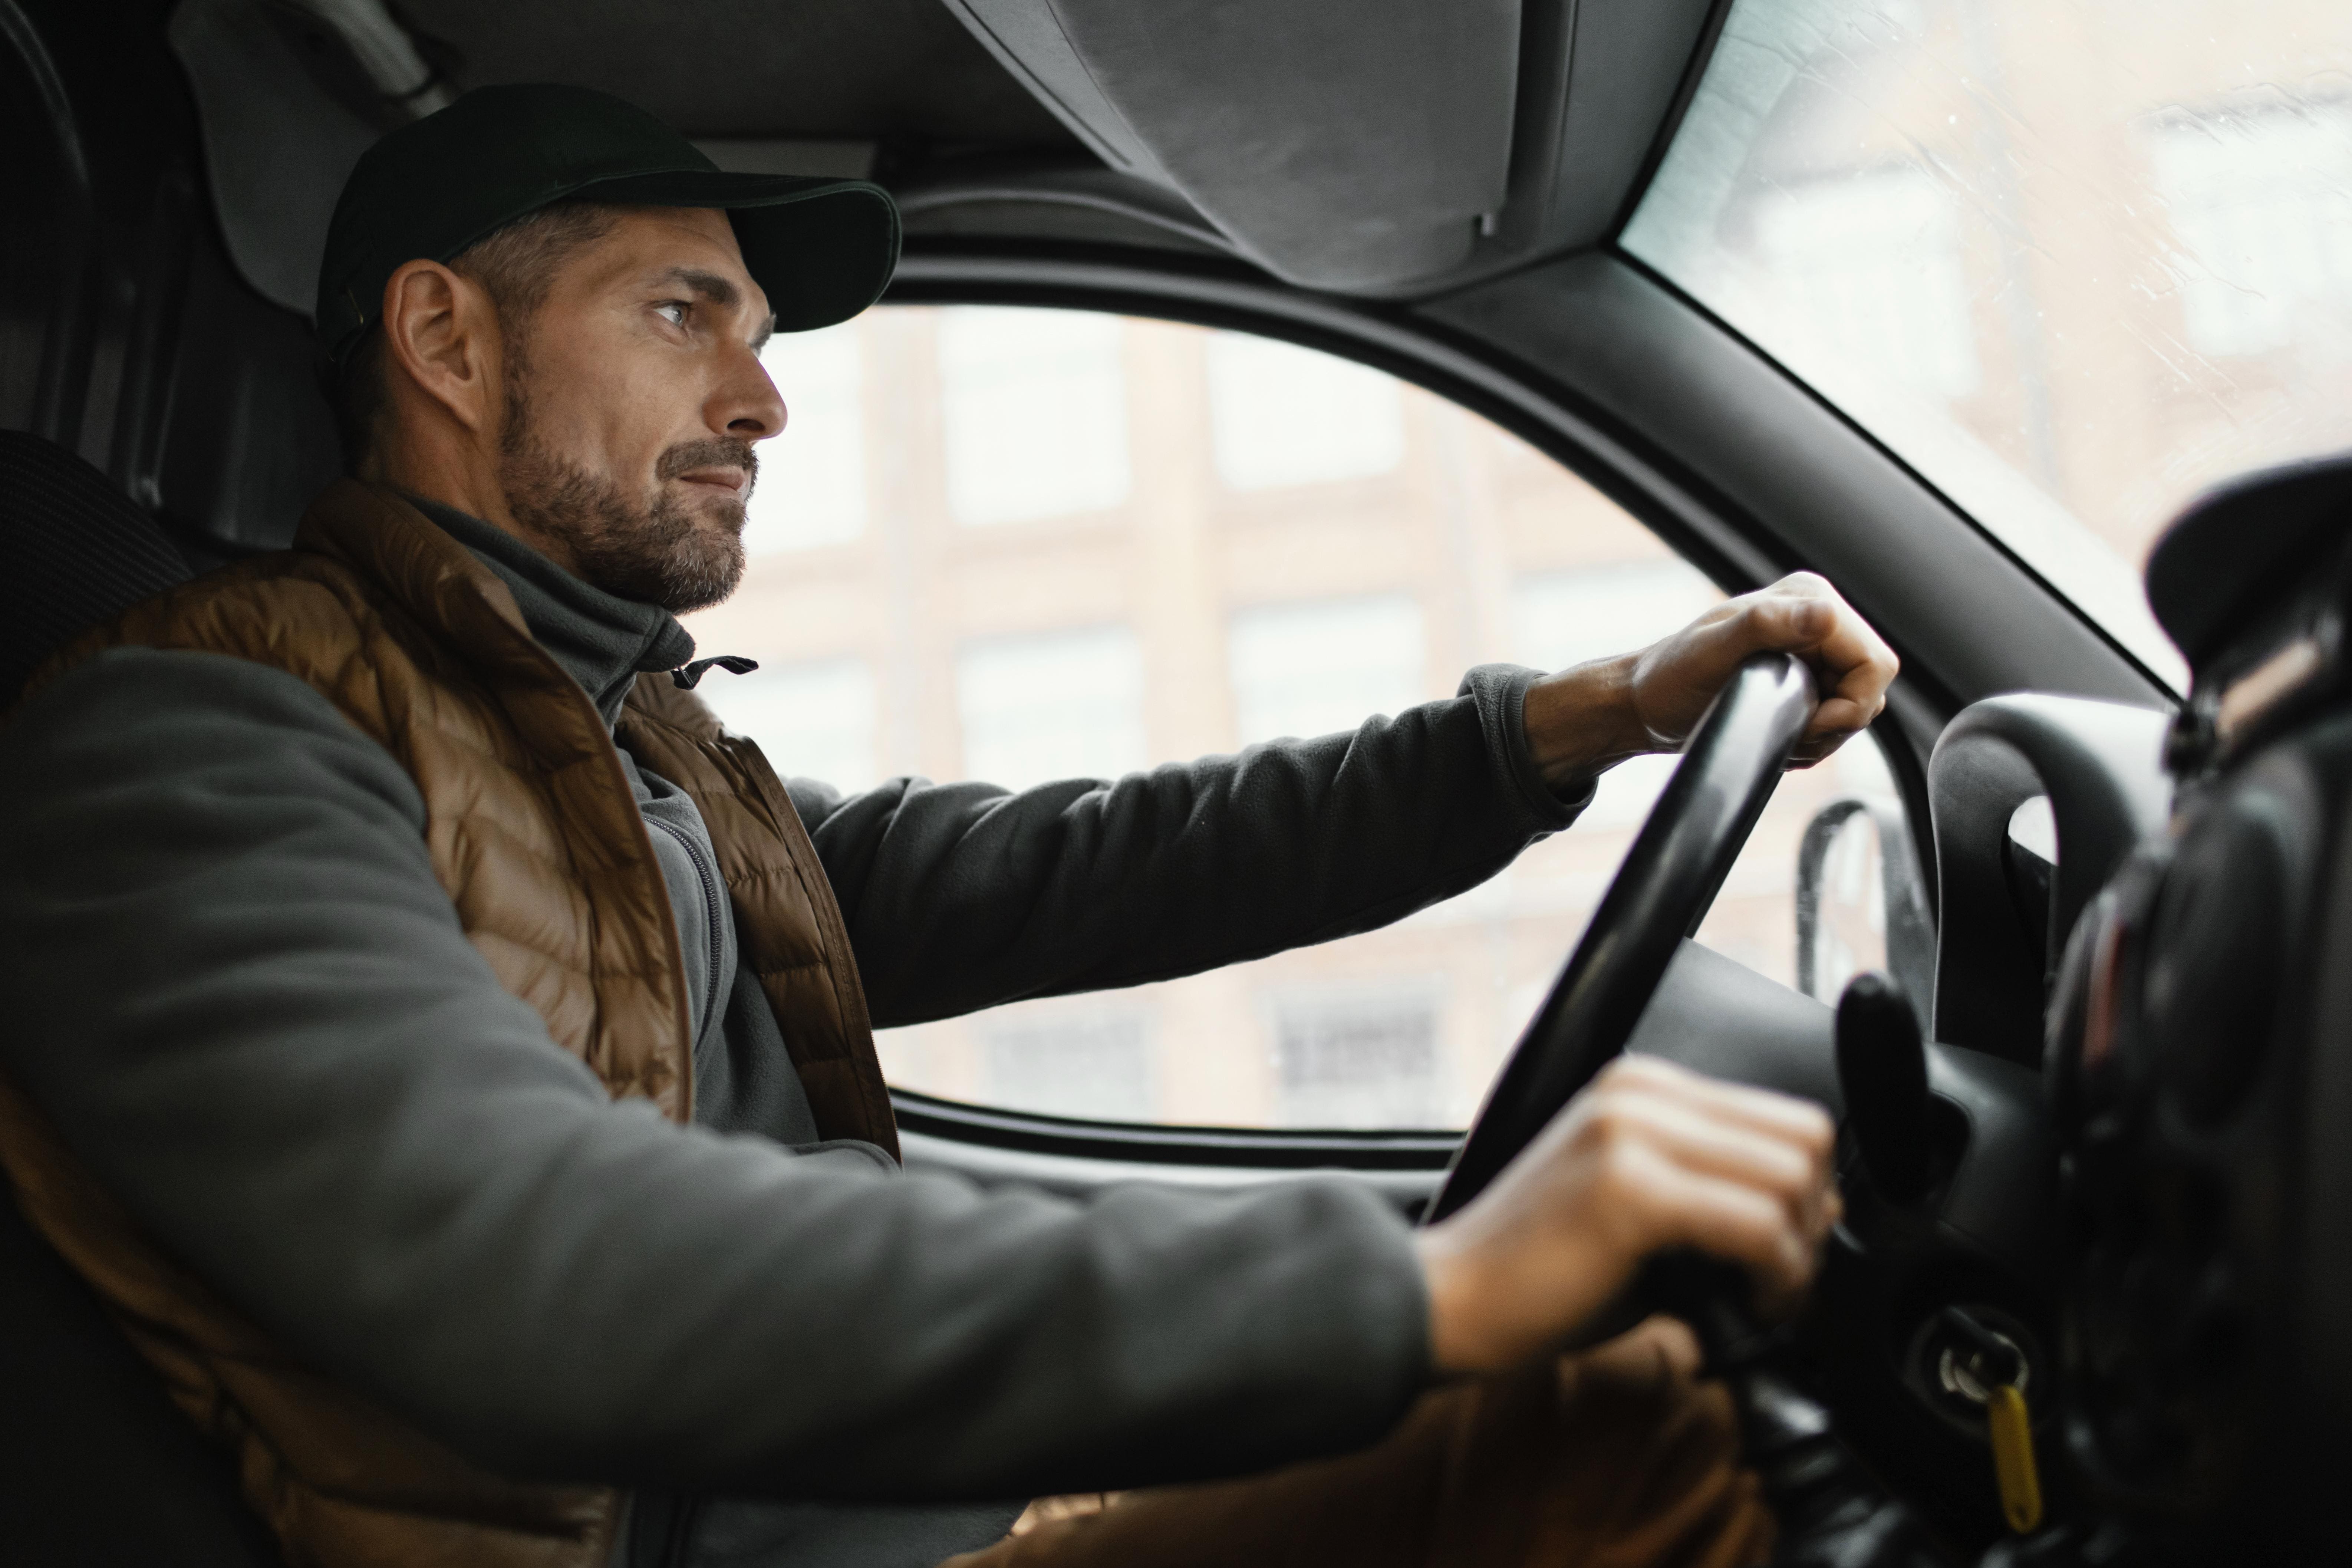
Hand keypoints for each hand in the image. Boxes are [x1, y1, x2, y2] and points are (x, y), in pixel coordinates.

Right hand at [1413, 1055, 1838, 1374]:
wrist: (1453, 1298)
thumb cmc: (1541, 1267)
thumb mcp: (1640, 1204)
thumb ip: (1718, 1188)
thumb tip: (1821, 1205)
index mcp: (1642, 1085)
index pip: (1788, 1117)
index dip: (1808, 1193)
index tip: (1783, 1253)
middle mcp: (1640, 1092)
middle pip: (1805, 1141)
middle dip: (1811, 1226)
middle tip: (1777, 1283)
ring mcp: (1632, 1133)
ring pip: (1792, 1180)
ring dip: (1796, 1257)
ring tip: (1757, 1298)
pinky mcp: (1629, 1188)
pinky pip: (1757, 1227)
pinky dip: (1775, 1279)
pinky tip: (1742, 1308)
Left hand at [1521, 572, 1898, 791]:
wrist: (1646, 704)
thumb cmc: (1669, 677)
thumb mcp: (1712, 651)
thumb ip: (1767, 626)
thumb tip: (1824, 614)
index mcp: (1808, 599)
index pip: (1874, 663)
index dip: (1849, 706)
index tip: (1806, 723)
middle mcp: (1817, 618)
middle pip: (1870, 687)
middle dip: (1834, 722)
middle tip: (1786, 730)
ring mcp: (1814, 649)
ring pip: (1857, 707)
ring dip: (1822, 733)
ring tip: (1774, 729)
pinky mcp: (1807, 677)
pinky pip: (1837, 718)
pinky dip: (1812, 737)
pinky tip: (1776, 732)